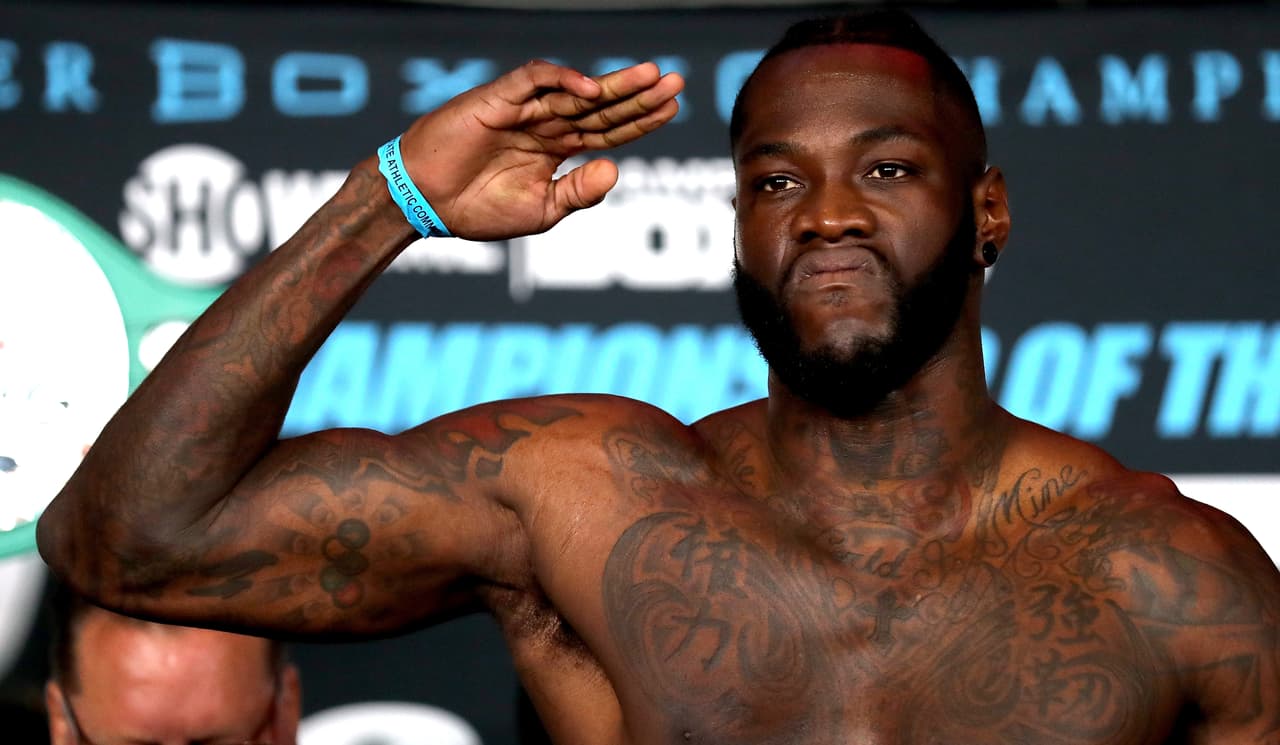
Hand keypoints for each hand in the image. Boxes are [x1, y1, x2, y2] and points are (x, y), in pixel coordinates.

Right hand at [398, 59, 683, 240]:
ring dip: (613, 84)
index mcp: (557, 148)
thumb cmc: (477, 209)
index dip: (640, 120)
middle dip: (638, 95)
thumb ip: (578, 193)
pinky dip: (562, 80)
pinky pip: (534, 79)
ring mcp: (524, 108)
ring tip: (651, 77)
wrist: (427, 203)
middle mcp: (546, 122)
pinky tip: (591, 89)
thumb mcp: (541, 211)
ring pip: (576, 89)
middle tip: (675, 81)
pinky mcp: (498, 98)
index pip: (608, 129)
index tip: (674, 108)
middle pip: (601, 105)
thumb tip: (615, 169)